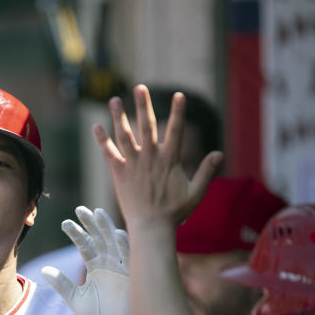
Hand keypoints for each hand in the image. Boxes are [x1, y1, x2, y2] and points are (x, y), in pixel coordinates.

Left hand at [42, 206, 131, 314]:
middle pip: (100, 238)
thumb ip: (62, 285)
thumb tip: (44, 270)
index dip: (76, 233)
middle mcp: (110, 263)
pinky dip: (125, 245)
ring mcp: (123, 267)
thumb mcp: (77, 300)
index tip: (65, 223)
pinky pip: (131, 257)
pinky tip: (117, 233)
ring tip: (97, 212)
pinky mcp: (135, 275)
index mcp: (96, 267)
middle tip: (80, 209)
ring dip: (107, 228)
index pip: (85, 245)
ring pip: (115, 242)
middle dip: (91, 223)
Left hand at [93, 85, 222, 227]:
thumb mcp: (196, 193)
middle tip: (139, 87)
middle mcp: (150, 158)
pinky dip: (102, 140)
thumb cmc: (175, 212)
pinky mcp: (119, 173)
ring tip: (114, 100)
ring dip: (119, 116)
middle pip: (147, 126)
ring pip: (124, 135)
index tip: (179, 95)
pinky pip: (109, 153)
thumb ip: (206, 172)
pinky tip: (96, 126)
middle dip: (143, 105)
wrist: (151, 227)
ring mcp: (133, 164)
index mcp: (169, 160)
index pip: (175, 130)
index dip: (178, 112)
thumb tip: (219, 153)